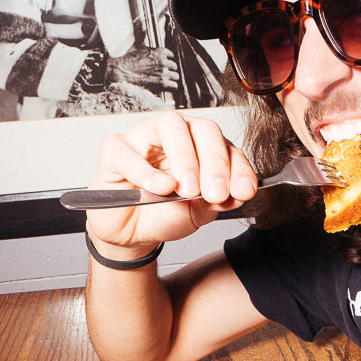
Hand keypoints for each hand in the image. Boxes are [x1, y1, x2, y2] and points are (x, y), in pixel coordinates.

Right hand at [86, 111, 256, 258]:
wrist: (134, 235)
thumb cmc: (166, 216)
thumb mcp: (199, 213)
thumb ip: (218, 201)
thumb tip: (239, 192)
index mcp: (202, 148)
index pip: (227, 147)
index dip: (238, 168)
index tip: (244, 191)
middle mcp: (177, 135)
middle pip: (201, 129)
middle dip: (214, 161)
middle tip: (216, 192)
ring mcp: (145, 137)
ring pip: (169, 125)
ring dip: (184, 157)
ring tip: (189, 188)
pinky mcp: (116, 150)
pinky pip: (129, 151)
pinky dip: (147, 171)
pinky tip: (161, 188)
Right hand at [107, 46, 178, 90]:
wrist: (123, 71)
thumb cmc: (129, 60)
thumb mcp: (141, 48)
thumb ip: (150, 47)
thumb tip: (147, 36)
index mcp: (159, 51)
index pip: (171, 55)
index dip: (167, 60)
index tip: (165, 63)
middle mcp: (163, 61)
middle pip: (174, 66)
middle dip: (170, 69)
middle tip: (164, 72)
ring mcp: (164, 72)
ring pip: (176, 76)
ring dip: (171, 78)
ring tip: (167, 80)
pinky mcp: (162, 83)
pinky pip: (174, 85)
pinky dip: (171, 86)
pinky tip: (168, 86)